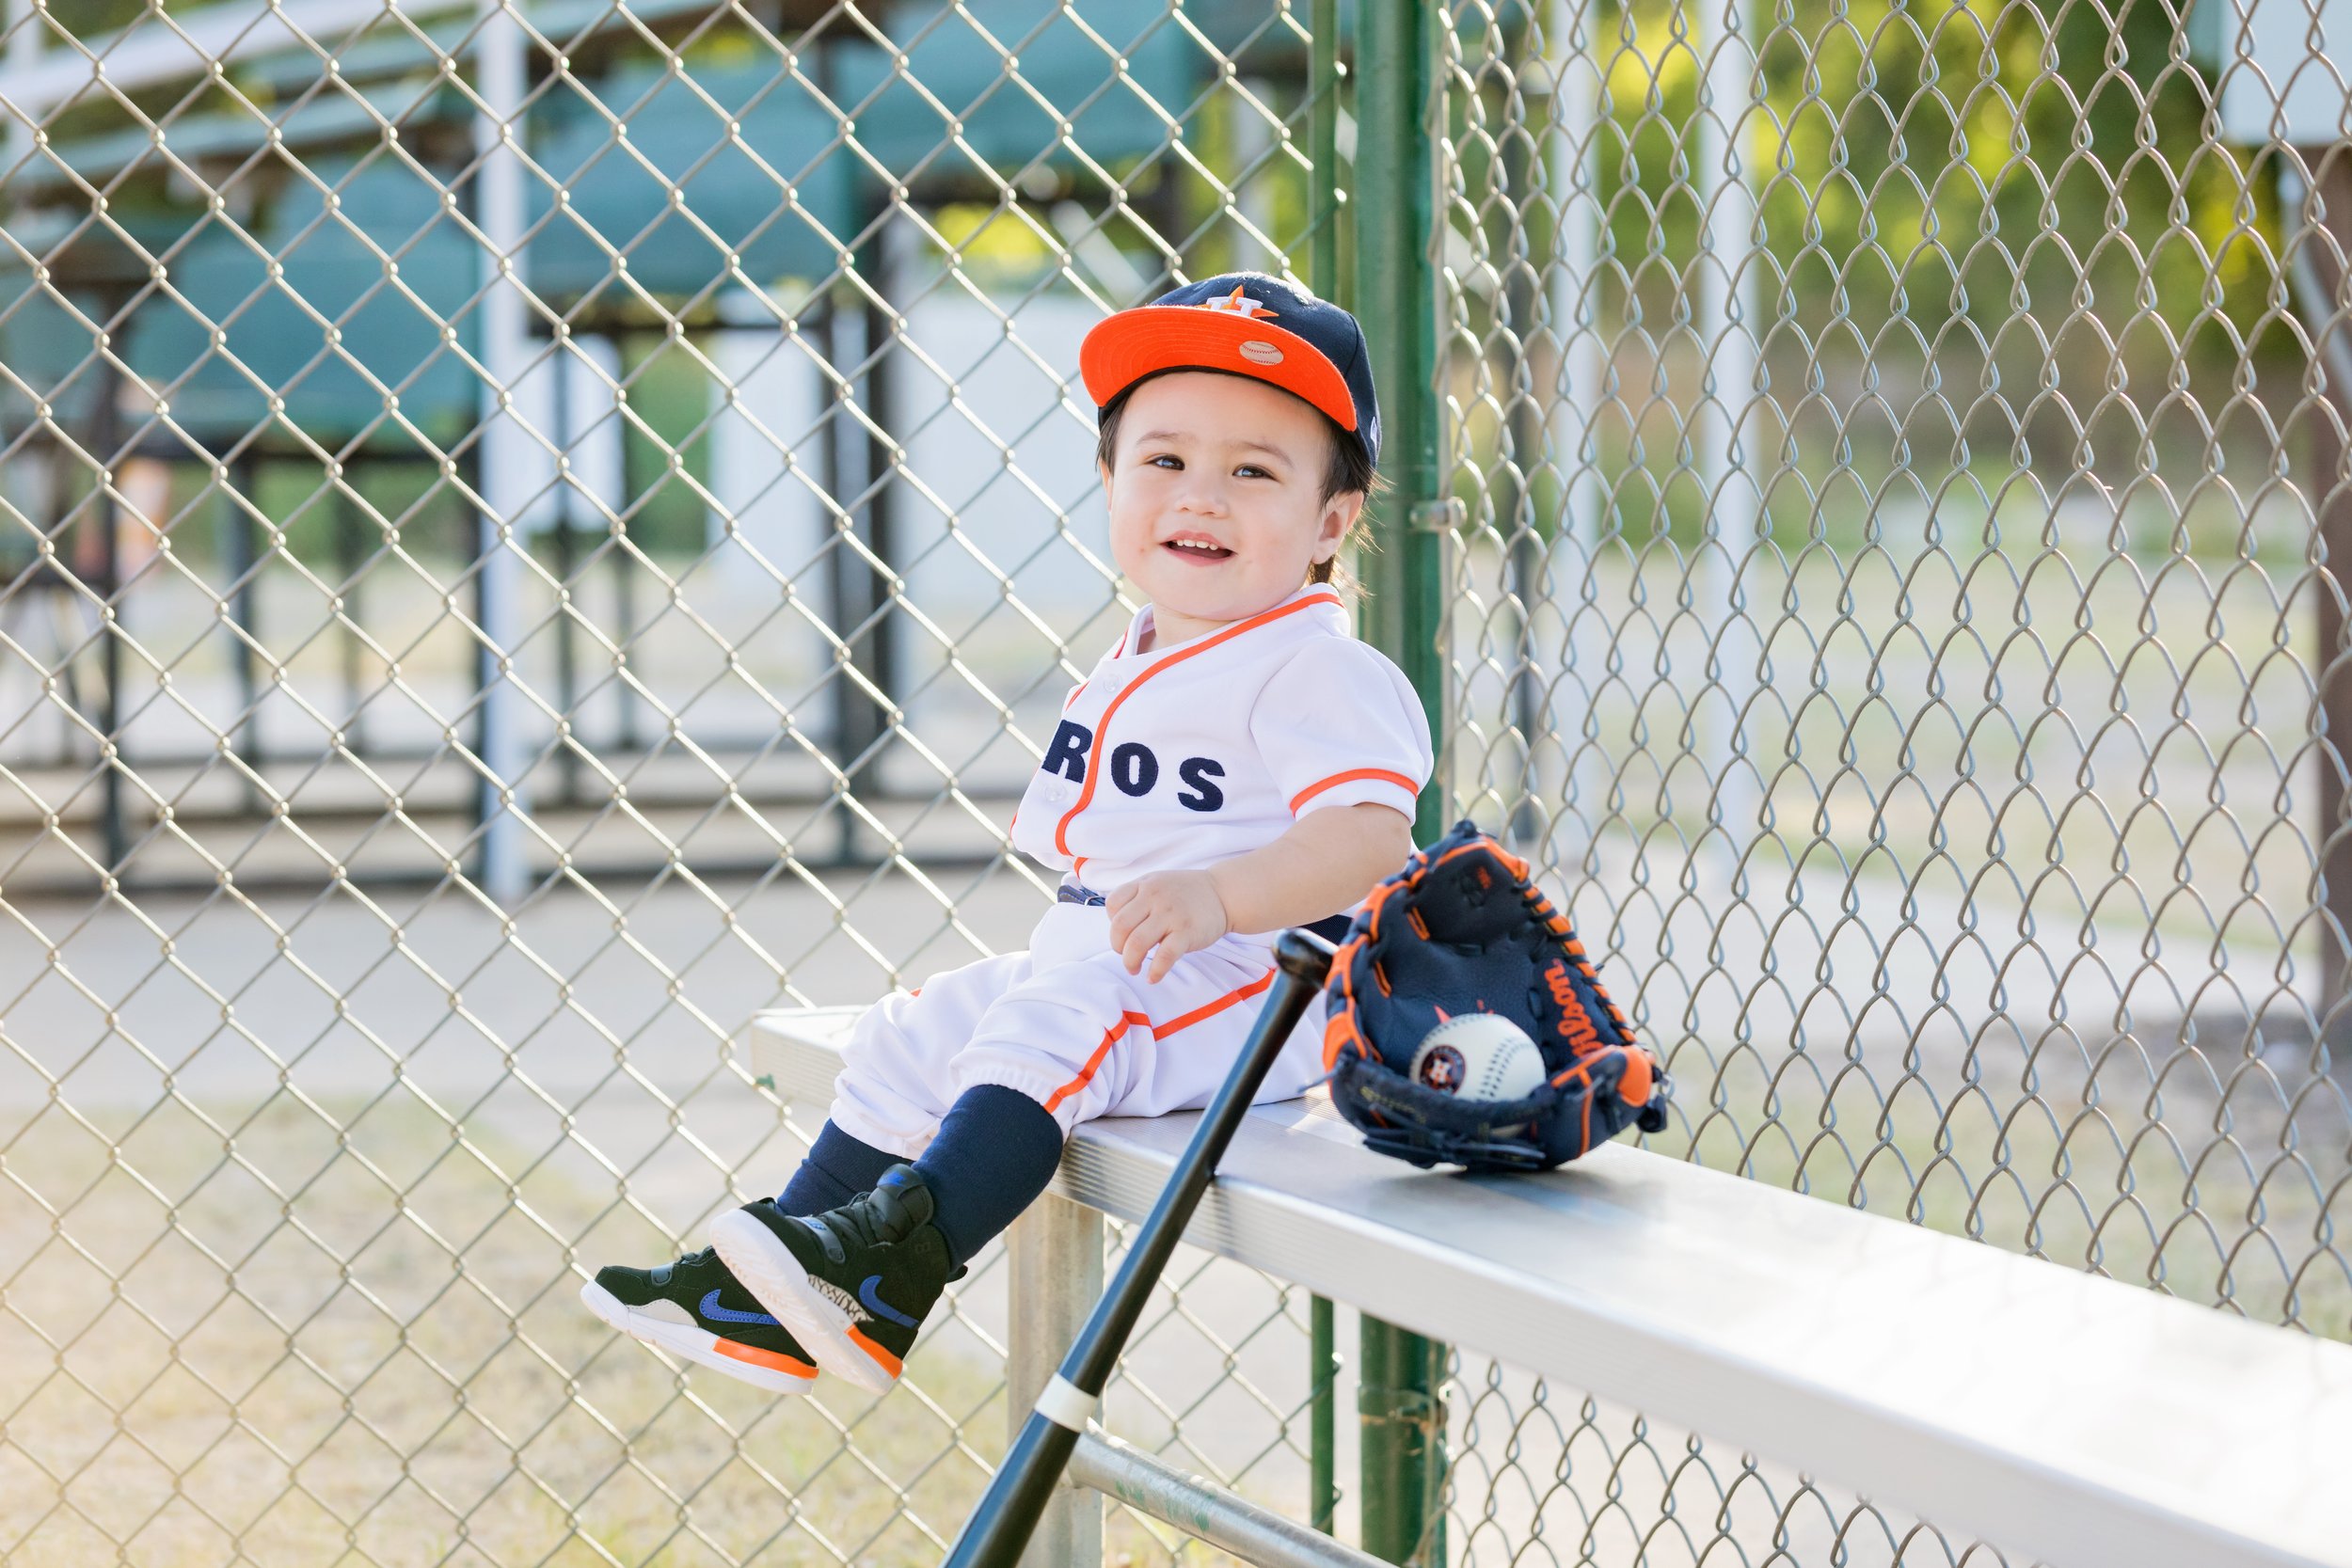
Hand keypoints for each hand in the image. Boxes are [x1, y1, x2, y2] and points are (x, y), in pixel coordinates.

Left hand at [1104, 871, 1230, 981]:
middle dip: (1117, 947)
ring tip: (1134, 968)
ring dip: (1130, 962)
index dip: (1111, 923)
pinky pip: (1164, 957)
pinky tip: (1153, 977)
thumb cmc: (1186, 893)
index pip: (1112, 904)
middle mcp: (1154, 897)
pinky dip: (1155, 971)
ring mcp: (1171, 915)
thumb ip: (1137, 899)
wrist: (1223, 893)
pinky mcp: (1186, 933)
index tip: (1123, 934)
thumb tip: (1118, 930)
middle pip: (1120, 927)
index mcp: (1145, 885)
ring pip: (1137, 943)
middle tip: (1126, 955)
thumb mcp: (1157, 883)